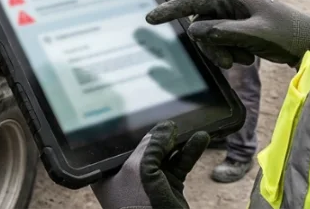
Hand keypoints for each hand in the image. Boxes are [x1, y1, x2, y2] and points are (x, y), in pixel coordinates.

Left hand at [91, 121, 208, 208]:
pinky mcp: (168, 186)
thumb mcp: (140, 169)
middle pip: (145, 146)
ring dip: (179, 141)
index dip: (133, 127)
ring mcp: (149, 180)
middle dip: (160, 133)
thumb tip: (166, 127)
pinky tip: (200, 139)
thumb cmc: (138, 204)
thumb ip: (152, 145)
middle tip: (173, 117)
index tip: (146, 110)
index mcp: (109, 171)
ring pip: (166, 154)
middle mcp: (127, 174)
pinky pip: (180, 164)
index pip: (120, 142)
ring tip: (192, 127)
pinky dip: (190, 152)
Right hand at [146, 0, 309, 67]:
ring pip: (210, 36)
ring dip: (222, 51)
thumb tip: (195, 30)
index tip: (151, 18)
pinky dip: (230, 53)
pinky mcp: (239, 29)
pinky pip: (222, 42)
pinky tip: (249, 56)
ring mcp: (235, 16)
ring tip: (245, 59)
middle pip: (201, 25)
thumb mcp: (255, 34)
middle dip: (211, 45)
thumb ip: (223, 32)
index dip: (171, 9)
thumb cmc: (288, 33)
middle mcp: (231, 3)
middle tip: (228, 63)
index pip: (194, 2)